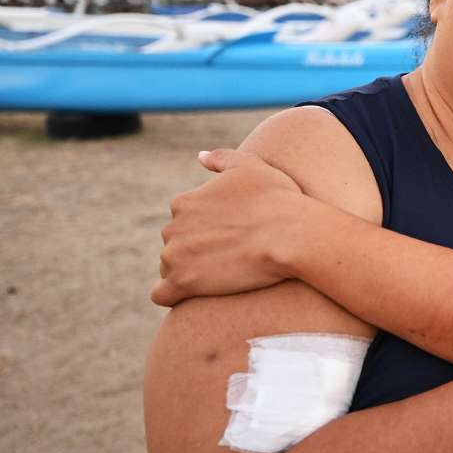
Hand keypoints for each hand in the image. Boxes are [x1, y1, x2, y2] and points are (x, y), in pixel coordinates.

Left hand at [151, 149, 304, 305]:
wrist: (290, 235)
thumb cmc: (277, 200)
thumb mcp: (250, 166)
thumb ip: (221, 158)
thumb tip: (199, 156)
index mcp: (184, 202)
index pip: (182, 221)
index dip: (206, 229)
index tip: (230, 236)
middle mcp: (172, 228)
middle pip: (176, 245)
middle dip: (195, 251)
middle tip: (230, 257)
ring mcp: (175, 257)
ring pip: (171, 269)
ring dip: (189, 273)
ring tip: (222, 277)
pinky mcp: (182, 283)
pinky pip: (162, 295)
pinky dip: (172, 296)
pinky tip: (191, 296)